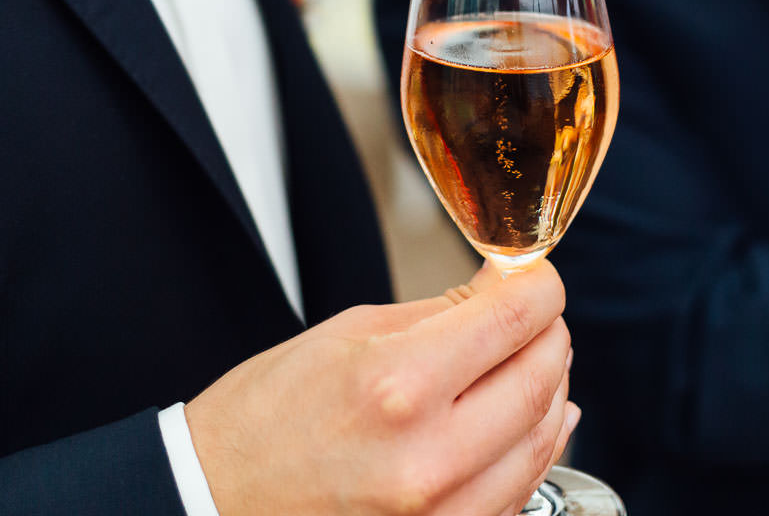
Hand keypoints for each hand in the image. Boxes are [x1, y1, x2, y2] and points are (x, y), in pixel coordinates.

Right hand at [186, 262, 577, 515]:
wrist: (216, 501)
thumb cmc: (265, 420)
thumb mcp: (347, 336)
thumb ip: (439, 313)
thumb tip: (503, 289)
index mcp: (398, 385)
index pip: (514, 319)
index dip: (540, 287)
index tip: (538, 277)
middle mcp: (427, 456)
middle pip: (539, 379)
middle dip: (552, 335)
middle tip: (540, 316)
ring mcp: (439, 513)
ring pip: (540, 440)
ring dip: (552, 391)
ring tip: (540, 362)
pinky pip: (518, 492)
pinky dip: (534, 449)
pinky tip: (532, 422)